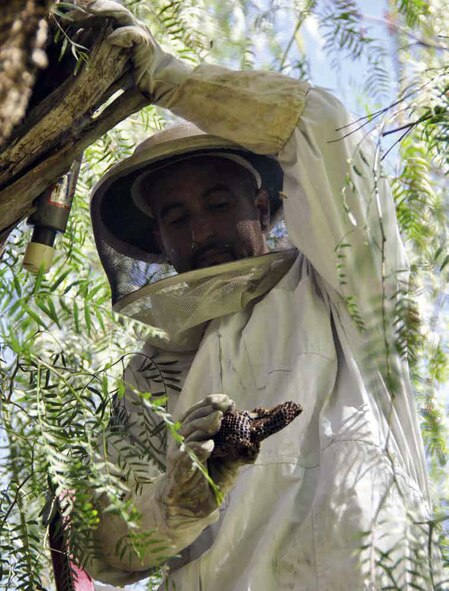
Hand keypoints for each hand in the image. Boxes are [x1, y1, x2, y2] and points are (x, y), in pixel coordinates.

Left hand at [64, 0, 190, 98]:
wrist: (162, 83)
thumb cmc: (137, 76)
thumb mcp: (112, 66)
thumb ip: (97, 57)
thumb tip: (75, 58)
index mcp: (119, 28)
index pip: (98, 12)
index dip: (81, 9)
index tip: (62, 10)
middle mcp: (128, 25)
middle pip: (106, 8)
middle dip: (88, 6)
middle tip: (68, 6)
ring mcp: (138, 32)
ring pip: (120, 13)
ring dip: (103, 10)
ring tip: (88, 9)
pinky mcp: (145, 44)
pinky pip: (132, 34)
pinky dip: (121, 35)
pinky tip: (110, 37)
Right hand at [158, 394, 239, 520]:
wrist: (188, 510)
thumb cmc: (207, 482)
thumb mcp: (228, 465)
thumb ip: (239, 452)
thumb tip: (258, 438)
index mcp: (194, 435)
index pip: (198, 413)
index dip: (210, 404)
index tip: (227, 400)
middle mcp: (183, 443)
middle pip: (191, 420)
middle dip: (207, 411)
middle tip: (222, 408)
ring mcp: (177, 458)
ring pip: (186, 436)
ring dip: (202, 425)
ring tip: (218, 420)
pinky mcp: (176, 474)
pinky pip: (183, 459)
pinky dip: (195, 450)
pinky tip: (207, 445)